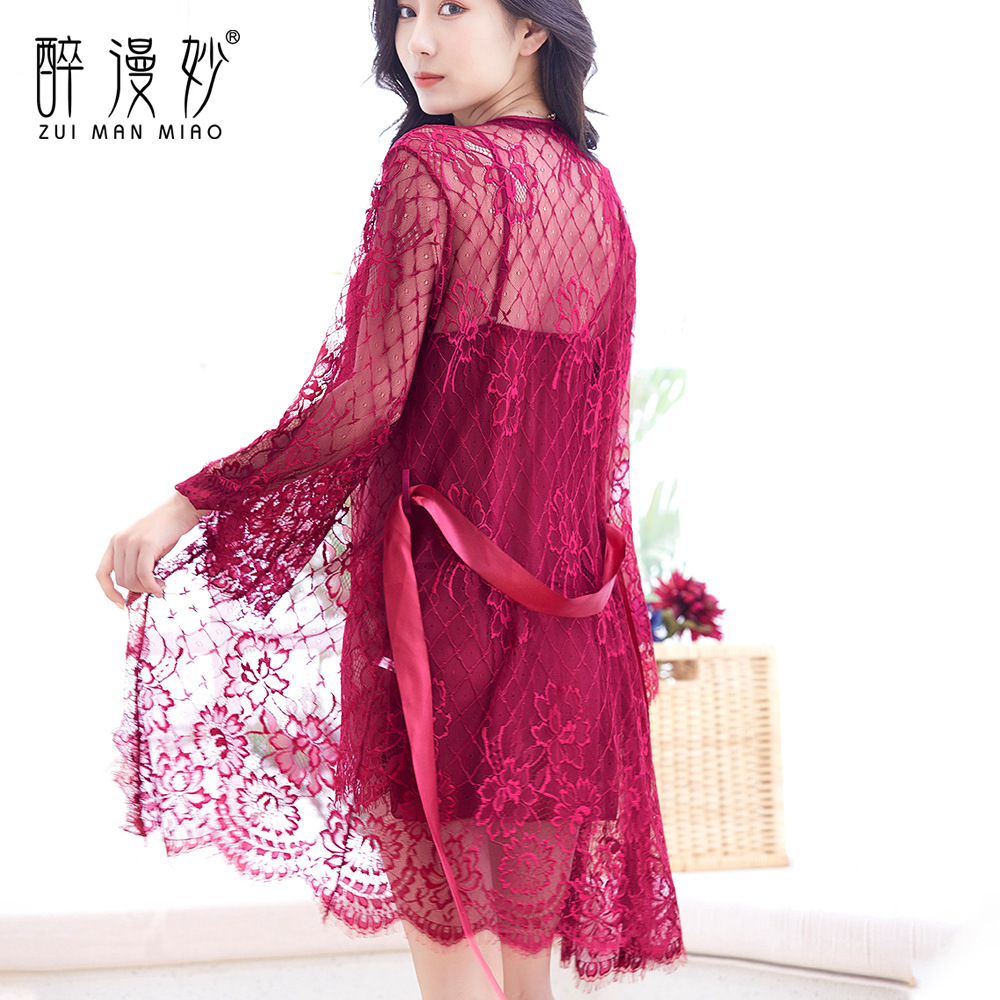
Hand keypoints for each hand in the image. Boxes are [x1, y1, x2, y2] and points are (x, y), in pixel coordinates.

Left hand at [96, 491, 207, 608]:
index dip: (109, 592)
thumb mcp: (146, 547)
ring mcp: (131, 542)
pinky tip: (161, 587)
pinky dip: (152, 585)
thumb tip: (136, 591)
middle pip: (121, 580)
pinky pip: (144, 574)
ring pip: (132, 579)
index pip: (102, 574)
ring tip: (160, 585)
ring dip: (147, 588)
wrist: (182, 509)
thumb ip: (136, 563)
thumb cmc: (168, 530)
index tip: (121, 603)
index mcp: (115, 542)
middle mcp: (119, 541)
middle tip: (155, 588)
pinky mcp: (146, 544)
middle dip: (138, 590)